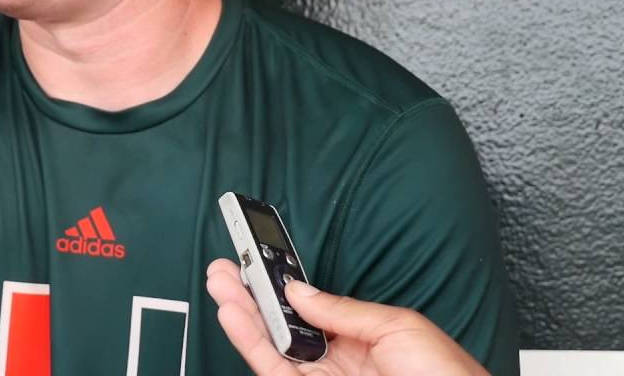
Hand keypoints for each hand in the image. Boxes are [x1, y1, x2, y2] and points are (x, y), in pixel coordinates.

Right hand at [205, 259, 488, 375]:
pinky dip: (252, 344)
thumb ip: (344, 310)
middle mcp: (340, 362)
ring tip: (222, 285)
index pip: (311, 307)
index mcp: (364, 338)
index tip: (260, 259)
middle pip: (284, 326)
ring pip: (272, 348)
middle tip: (227, 267)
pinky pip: (275, 371)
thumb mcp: (401, 327)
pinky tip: (237, 318)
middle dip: (252, 295)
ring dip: (243, 315)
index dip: (282, 284)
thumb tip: (300, 291)